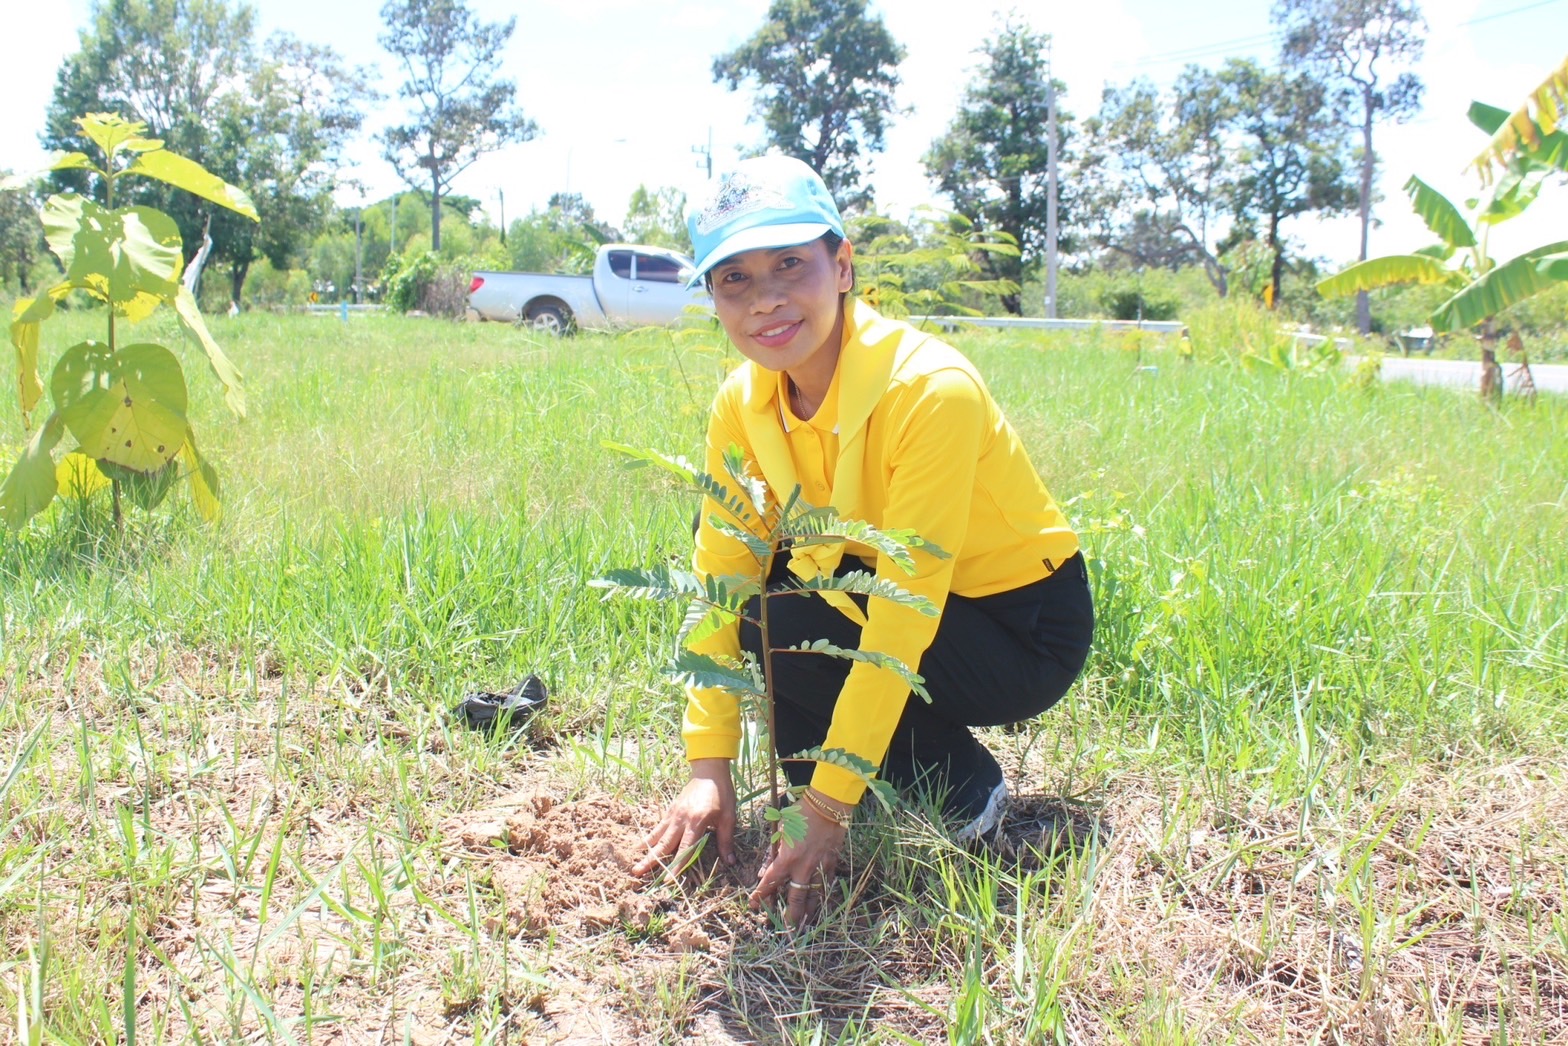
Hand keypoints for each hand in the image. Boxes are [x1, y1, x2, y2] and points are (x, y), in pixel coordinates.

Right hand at [633, 758, 736, 876]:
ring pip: (657, 836)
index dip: (677, 866)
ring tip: (634, 864)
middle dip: (651, 860)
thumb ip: (726, 840)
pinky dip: (649, 837)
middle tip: (637, 873)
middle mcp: (681, 820)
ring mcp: (673, 814)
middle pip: (664, 844)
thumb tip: (730, 862)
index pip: (685, 849)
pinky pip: (658, 827)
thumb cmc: (722, 793)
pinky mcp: (670, 810)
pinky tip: (640, 846)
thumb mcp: (728, 817)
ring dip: (646, 851)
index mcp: (696, 822)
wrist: (709, 771)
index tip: (668, 881)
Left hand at [750, 792, 850, 928]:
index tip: (753, 905)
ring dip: (808, 912)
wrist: (829, 803)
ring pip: (814, 896)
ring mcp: (820, 867)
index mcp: (788, 858)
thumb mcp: (781, 829)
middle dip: (790, 917)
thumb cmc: (801, 812)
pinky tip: (819, 904)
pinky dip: (822, 895)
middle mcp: (804, 867)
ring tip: (804, 925)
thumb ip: (773, 852)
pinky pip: (826, 884)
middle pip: (795, 898)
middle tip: (786, 931)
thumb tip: (765, 871)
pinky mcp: (832, 863)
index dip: (761, 896)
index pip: (771, 883)